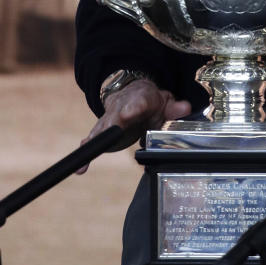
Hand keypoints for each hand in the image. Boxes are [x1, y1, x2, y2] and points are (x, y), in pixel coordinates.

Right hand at [76, 78, 191, 173]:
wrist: (132, 95)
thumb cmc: (152, 103)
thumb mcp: (166, 103)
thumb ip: (175, 109)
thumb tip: (184, 108)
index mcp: (140, 99)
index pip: (137, 103)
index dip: (133, 109)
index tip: (127, 115)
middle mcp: (121, 108)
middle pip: (115, 115)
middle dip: (112, 123)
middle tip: (110, 131)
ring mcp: (109, 119)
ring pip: (101, 128)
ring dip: (96, 138)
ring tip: (87, 151)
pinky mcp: (102, 132)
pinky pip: (92, 142)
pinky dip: (86, 154)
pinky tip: (80, 169)